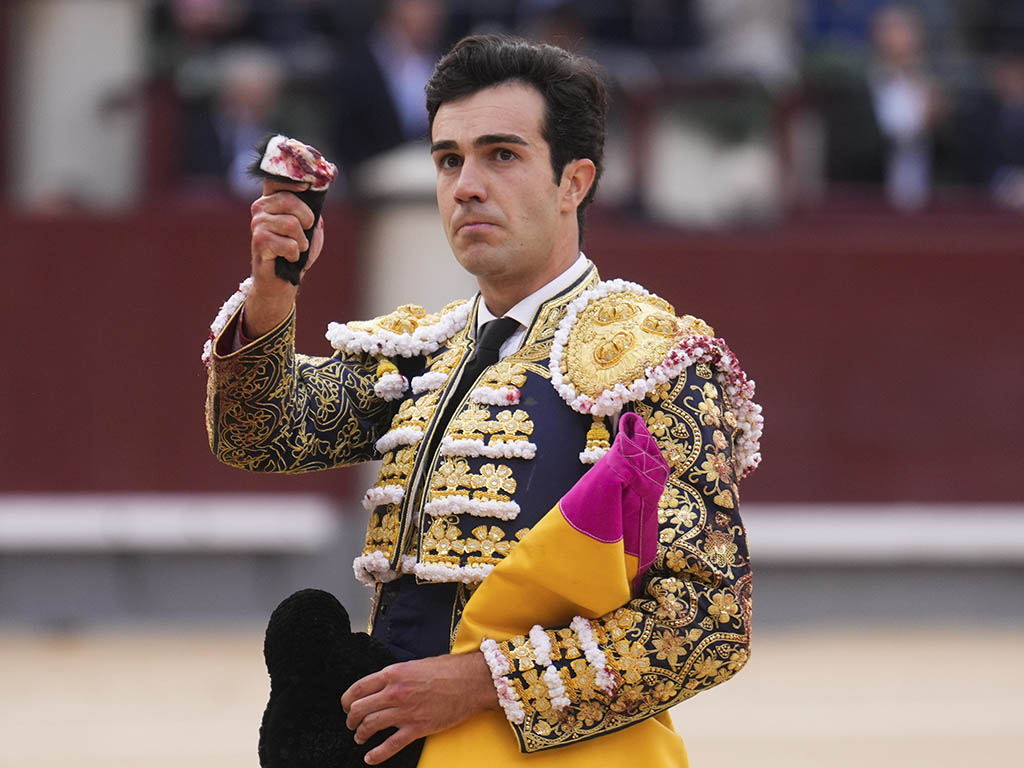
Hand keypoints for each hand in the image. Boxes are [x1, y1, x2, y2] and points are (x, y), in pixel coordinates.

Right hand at [244, 179, 324, 336]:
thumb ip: (314, 208)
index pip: (277, 178)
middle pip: (289, 200)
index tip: (307, 185)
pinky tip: (289, 257)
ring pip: (291, 224)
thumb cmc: (297, 252)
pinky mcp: (259, 243)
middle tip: (306, 231)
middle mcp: (260, 208)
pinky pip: (288, 243)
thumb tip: (322, 186)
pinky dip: (295, 253)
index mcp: (272, 200)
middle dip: (306, 218)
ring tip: (296, 248)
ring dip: (301, 241)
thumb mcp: (310, 227)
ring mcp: (257, 225)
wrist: (283, 280)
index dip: (292, 178)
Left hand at [341, 652, 498, 764]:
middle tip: (351, 723)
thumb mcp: (416, 664)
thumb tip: (384, 685)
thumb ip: (397, 675)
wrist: (471, 681)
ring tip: (360, 737)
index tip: (346, 706)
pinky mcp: (417, 728)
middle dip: (350, 719)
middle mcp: (395, 692)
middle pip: (359, 708)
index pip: (358, 688)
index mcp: (394, 674)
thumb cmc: (448, 670)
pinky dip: (376, 754)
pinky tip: (370, 758)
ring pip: (370, 726)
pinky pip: (390, 745)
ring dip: (360, 734)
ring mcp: (405, 712)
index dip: (347, 700)